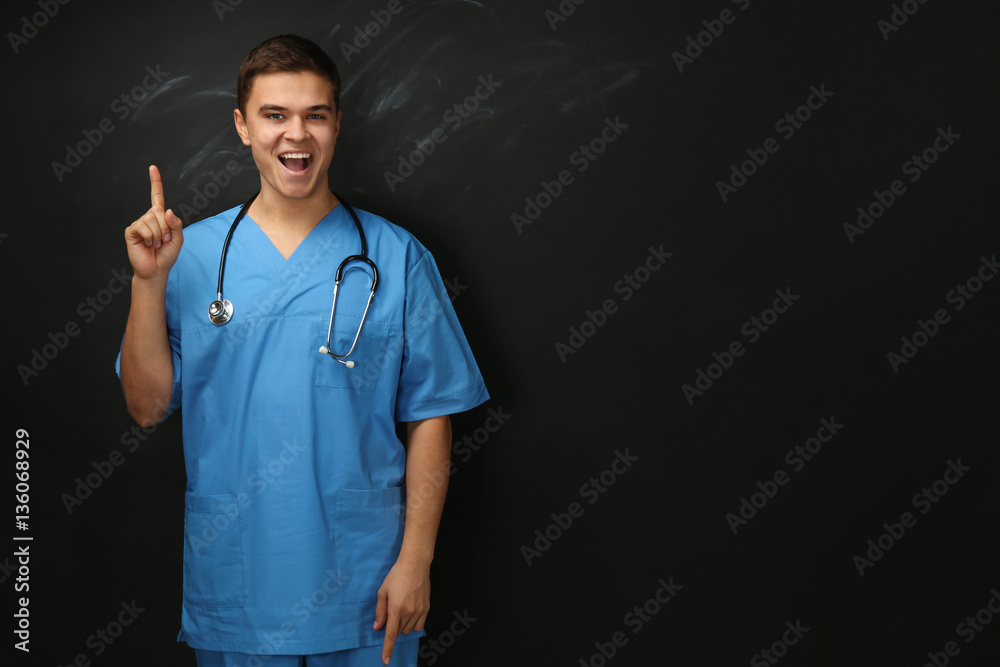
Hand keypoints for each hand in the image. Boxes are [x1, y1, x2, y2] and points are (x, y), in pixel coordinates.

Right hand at [124, 165, 183, 281]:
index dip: (155, 182)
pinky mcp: (131, 230)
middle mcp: (148, 217)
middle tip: (164, 240)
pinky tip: (148, 243)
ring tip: (156, 243)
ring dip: (159, 234)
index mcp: (160, 217)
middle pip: (159, 211)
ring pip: (152, 219)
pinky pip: (143, 226)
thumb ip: (176, 224)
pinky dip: (150, 236)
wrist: (156, 269)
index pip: (157, 197)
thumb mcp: (178, 239)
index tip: (152, 168)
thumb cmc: (166, 254)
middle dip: (166, 228)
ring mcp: (139, 223)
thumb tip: (167, 210)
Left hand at [373, 558, 430, 664]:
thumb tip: (377, 627)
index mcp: (396, 608)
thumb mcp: (382, 592)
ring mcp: (419, 611)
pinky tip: (410, 614)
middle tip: (391, 613)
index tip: (385, 661)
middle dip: (392, 628)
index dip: (387, 649)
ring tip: (401, 610)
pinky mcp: (426, 609)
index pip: (390, 635)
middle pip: (398, 632)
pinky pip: (419, 626)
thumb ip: (380, 611)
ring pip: (408, 630)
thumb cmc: (396, 576)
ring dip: (402, 626)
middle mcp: (408, 612)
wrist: (415, 565)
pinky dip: (412, 625)